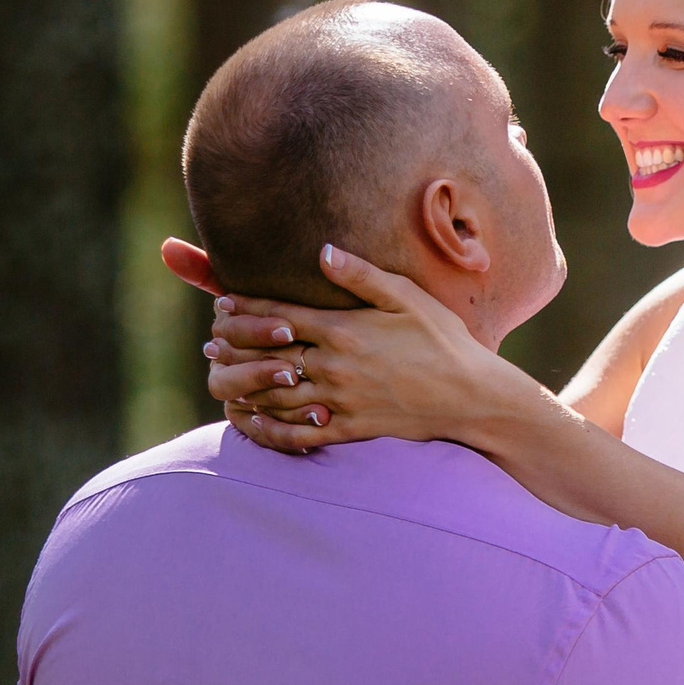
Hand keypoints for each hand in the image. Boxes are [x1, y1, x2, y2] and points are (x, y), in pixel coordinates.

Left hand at [187, 243, 508, 454]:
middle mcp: (334, 366)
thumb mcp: (407, 297)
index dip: (245, 308)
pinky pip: (297, 433)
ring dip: (242, 385)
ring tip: (221, 376)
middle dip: (233, 346)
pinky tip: (252, 420)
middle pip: (266, 355)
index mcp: (344, 329)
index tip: (223, 302)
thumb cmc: (444, 340)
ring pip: (274, 395)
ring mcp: (340, 401)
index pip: (278, 315)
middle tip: (211, 341)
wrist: (472, 396)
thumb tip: (322, 252)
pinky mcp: (349, 428)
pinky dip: (267, 427)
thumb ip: (361, 275)